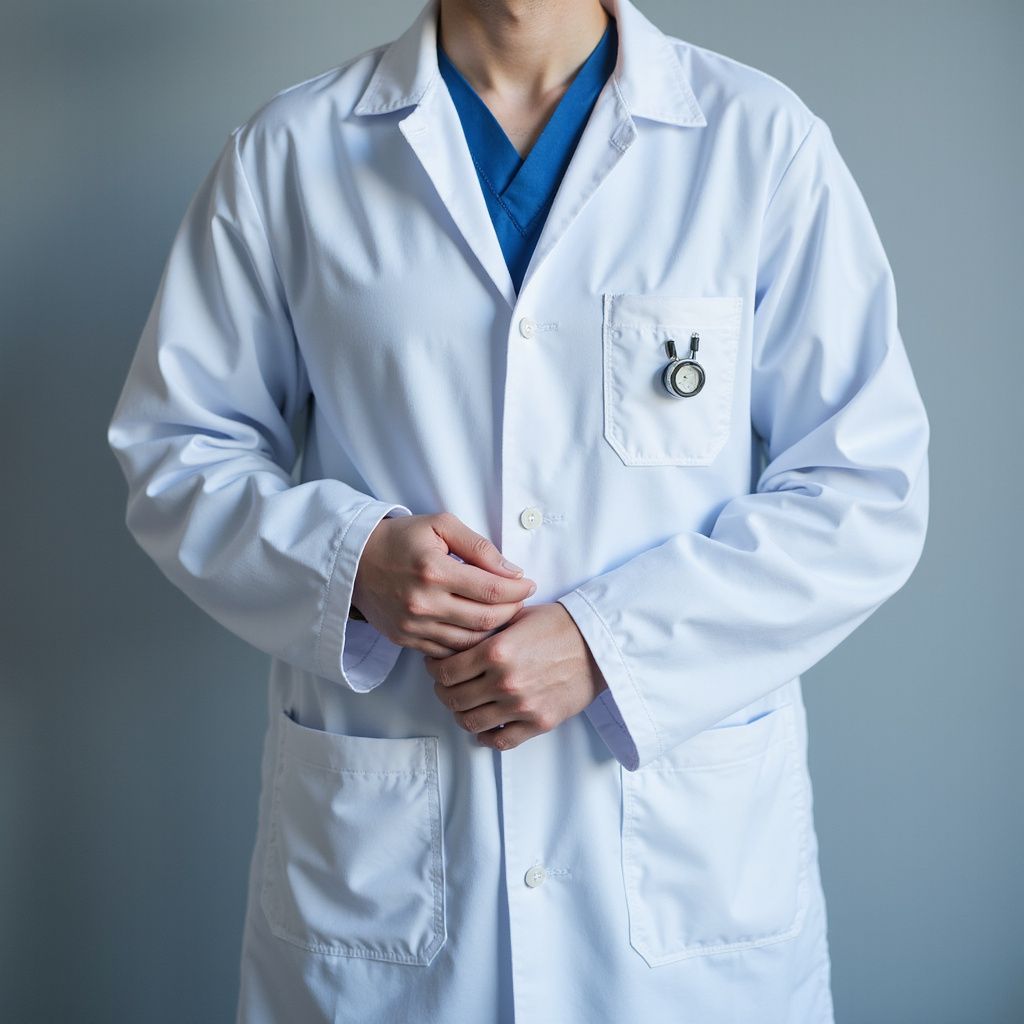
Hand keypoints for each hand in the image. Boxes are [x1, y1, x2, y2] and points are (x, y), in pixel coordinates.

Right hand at [352, 511, 536, 656]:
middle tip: (520, 600)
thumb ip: (479, 547)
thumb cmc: (400, 539)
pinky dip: (468, 643)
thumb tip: (512, 572)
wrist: (355, 561)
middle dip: (511, 610)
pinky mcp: (406, 640)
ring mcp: (414, 626)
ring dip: (493, 630)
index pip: (491, 590)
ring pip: (470, 641)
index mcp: (434, 571)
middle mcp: (423, 603)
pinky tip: (477, 628)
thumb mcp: (441, 526)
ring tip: (503, 613)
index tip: (529, 584)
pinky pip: (448, 651)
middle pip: (485, 619)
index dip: (518, 590)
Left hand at [424, 602, 607, 750]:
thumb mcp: (517, 616)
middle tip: (445, 685)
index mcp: (495, 651)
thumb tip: (456, 638)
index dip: (433, 669)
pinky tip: (485, 726)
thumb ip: (485, 630)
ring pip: (471, 721)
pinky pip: (500, 740)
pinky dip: (486, 736)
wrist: (599, 644)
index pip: (445, 671)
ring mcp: (520, 706)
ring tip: (464, 704)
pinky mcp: (538, 723)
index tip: (435, 666)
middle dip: (443, 691)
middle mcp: (503, 681)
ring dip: (461, 714)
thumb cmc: (559, 624)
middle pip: (453, 698)